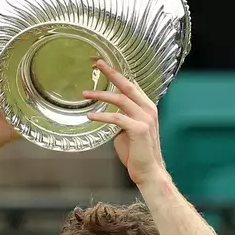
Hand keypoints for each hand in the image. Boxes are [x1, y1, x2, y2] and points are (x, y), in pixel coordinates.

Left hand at [81, 59, 167, 186]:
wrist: (148, 171)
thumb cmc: (137, 153)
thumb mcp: (128, 130)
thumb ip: (120, 119)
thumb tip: (107, 115)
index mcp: (146, 107)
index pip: (132, 85)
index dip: (117, 74)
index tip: (103, 66)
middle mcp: (148, 109)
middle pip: (128, 85)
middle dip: (112, 73)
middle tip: (97, 63)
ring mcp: (145, 118)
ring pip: (121, 99)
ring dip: (101, 95)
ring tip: (85, 93)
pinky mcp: (139, 129)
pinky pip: (117, 118)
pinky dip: (102, 116)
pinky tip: (90, 116)